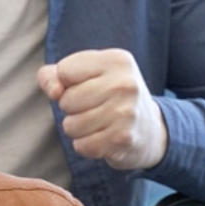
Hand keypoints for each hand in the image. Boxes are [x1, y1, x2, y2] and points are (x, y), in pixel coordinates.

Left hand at [38, 50, 166, 170]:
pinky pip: (82, 145)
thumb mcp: (86, 75)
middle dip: (71, 108)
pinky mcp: (123, 138)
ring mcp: (126, 112)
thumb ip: (54, 75)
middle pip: (66, 100)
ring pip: (70, 125)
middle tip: (94, 108)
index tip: (88, 86)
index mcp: (116, 60)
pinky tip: (102, 138)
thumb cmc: (109, 97)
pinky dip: (86, 146)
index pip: (64, 70)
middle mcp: (125, 84)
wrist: (150, 129)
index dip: (67, 83)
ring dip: (77, 129)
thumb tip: (54, 91)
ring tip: (98, 123)